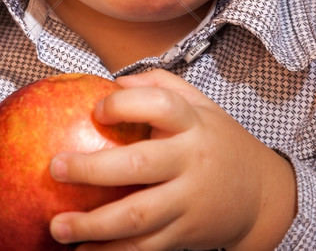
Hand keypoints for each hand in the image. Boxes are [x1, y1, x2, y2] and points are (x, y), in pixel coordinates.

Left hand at [49, 69, 295, 250]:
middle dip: (92, 169)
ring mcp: (189, 201)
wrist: (261, 194)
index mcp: (193, 123)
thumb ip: (160, 84)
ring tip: (57, 226)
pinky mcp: (185, 234)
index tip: (95, 110)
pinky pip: (145, 247)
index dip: (125, 104)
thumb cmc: (216, 139)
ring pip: (138, 216)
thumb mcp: (200, 103)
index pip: (161, 105)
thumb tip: (114, 81)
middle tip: (55, 168)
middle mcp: (191, 161)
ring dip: (94, 225)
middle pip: (139, 165)